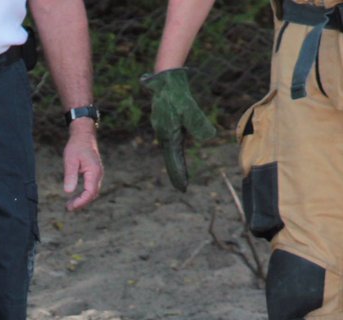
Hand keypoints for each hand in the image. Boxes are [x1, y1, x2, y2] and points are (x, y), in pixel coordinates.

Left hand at [64, 124, 103, 211]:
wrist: (84, 135)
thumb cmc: (76, 145)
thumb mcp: (70, 160)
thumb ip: (70, 175)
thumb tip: (68, 192)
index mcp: (94, 171)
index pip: (90, 192)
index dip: (81, 202)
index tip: (71, 206)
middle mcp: (98, 174)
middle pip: (92, 195)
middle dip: (81, 203)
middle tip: (68, 208)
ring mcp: (98, 174)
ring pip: (92, 193)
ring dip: (82, 200)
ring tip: (70, 204)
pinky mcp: (94, 174)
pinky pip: (91, 188)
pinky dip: (84, 194)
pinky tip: (75, 196)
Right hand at [141, 68, 215, 191]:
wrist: (165, 79)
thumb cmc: (177, 93)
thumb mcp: (190, 108)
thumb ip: (198, 123)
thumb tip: (209, 136)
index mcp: (168, 135)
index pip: (174, 160)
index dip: (179, 174)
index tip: (183, 188)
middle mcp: (163, 134)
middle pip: (170, 158)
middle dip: (176, 172)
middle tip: (181, 187)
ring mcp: (162, 128)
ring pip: (170, 150)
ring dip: (175, 162)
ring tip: (180, 174)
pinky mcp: (164, 122)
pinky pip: (170, 141)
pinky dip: (174, 150)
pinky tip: (178, 152)